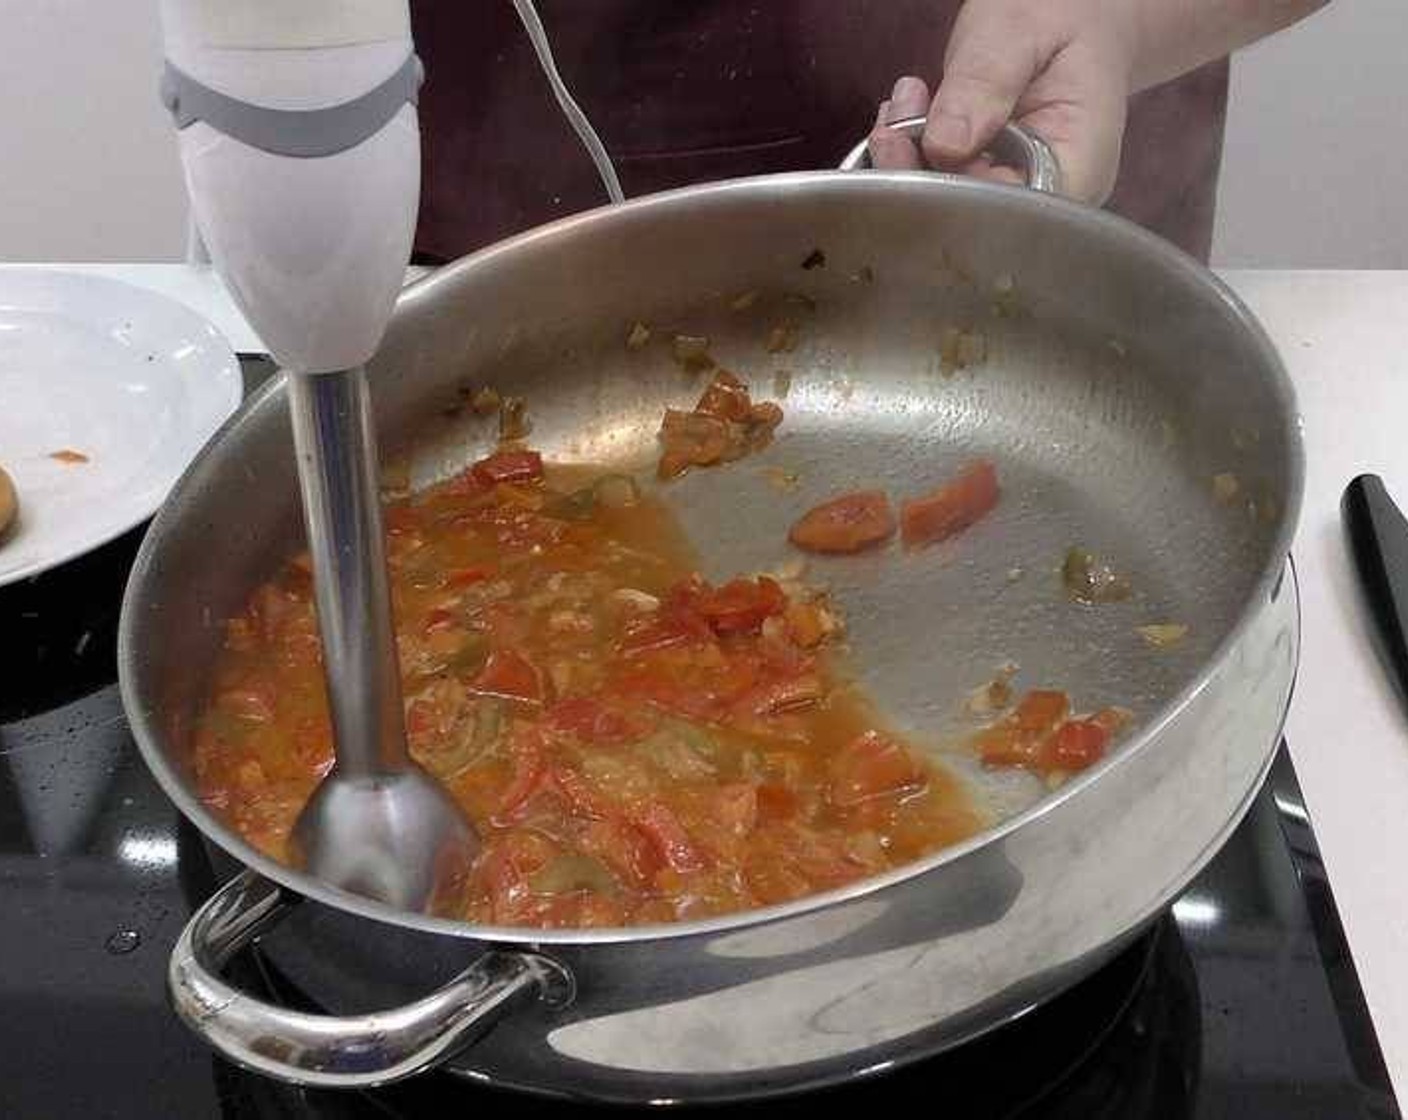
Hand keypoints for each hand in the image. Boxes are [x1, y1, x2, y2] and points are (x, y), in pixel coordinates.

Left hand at [869, 0, 1133, 203]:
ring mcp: (1017, 194)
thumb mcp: (1021, 32)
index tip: (911, 146)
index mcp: (1076, 172)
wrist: (1076, 13)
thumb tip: (944, 145)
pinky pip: (943, 185)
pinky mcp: (989, 184)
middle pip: (972, 219)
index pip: (1005, 215)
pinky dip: (914, 156)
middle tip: (889, 128)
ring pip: (950, 206)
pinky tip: (905, 118)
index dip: (950, 194)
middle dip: (919, 177)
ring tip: (902, 105)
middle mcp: (1048, 197)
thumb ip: (986, 83)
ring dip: (909, 163)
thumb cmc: (1065, 15)